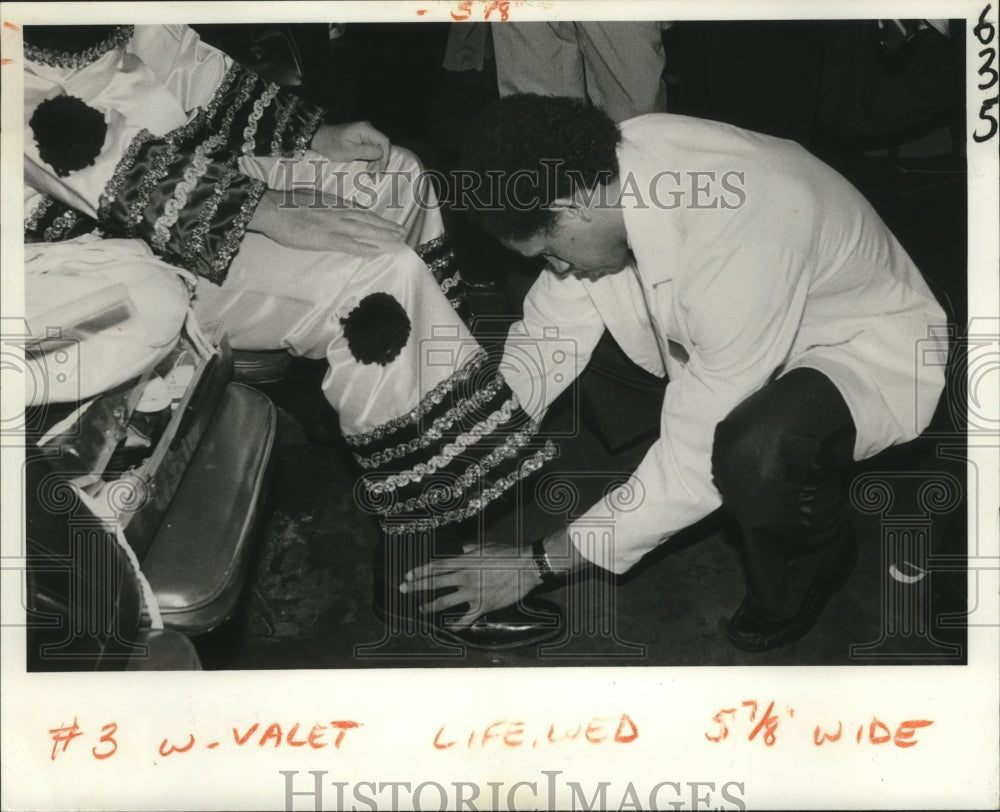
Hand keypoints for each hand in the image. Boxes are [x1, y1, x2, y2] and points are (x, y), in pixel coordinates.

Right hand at [248, 188, 404, 255]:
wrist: (270, 208)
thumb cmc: (283, 203)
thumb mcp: (309, 196)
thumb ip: (324, 203)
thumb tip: (334, 206)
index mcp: (332, 202)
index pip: (359, 210)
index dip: (375, 217)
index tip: (387, 222)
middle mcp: (337, 212)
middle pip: (367, 219)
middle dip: (386, 225)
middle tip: (403, 231)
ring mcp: (332, 225)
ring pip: (364, 230)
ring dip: (383, 235)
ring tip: (398, 239)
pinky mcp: (325, 238)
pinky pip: (348, 244)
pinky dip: (363, 248)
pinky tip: (376, 251)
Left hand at [311, 121, 390, 172]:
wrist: (321, 139)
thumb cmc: (332, 145)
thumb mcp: (348, 151)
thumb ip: (365, 152)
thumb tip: (381, 154)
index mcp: (365, 129)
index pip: (384, 141)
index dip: (385, 156)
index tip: (381, 169)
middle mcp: (368, 129)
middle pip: (382, 146)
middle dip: (380, 161)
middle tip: (374, 174)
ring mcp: (366, 134)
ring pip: (379, 149)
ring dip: (376, 162)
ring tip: (370, 173)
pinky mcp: (364, 140)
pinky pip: (373, 150)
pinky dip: (372, 160)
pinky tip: (368, 168)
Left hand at [400, 542, 542, 627]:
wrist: (526, 568)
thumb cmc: (507, 554)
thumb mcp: (485, 545)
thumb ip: (468, 549)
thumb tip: (458, 551)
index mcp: (465, 562)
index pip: (436, 566)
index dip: (420, 571)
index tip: (408, 575)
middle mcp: (465, 578)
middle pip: (435, 583)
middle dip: (416, 587)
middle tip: (403, 589)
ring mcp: (473, 593)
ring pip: (445, 602)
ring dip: (430, 606)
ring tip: (421, 608)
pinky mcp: (483, 606)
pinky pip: (466, 619)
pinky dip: (457, 625)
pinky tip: (449, 629)